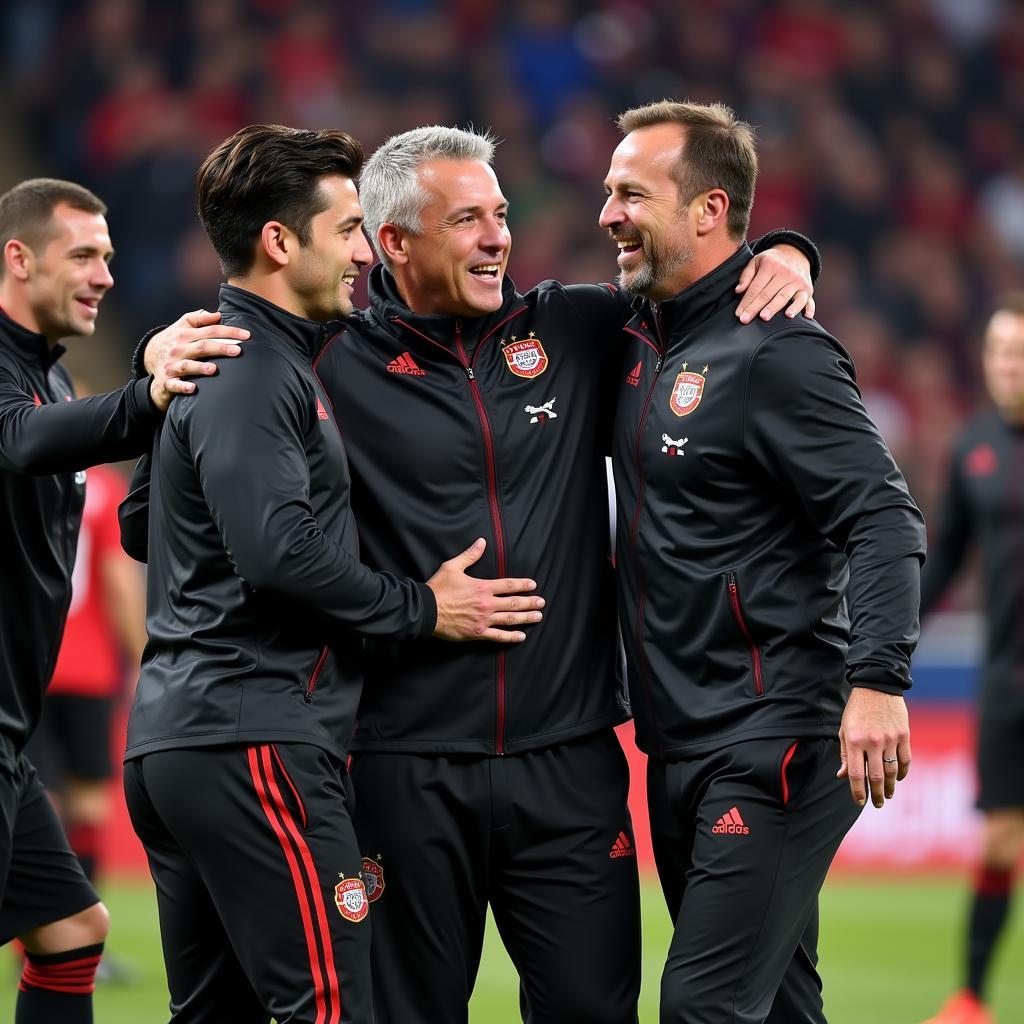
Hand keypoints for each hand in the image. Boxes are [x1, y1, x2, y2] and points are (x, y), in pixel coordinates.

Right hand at [147, 309, 249, 410]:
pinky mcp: (168, 381)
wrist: (150, 357)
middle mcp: (179, 348)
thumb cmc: (175, 340)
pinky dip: (183, 387)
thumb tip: (218, 314)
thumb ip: (200, 318)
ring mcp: (172, 365)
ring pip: (187, 366)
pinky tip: (193, 388)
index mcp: (185, 334)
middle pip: (202, 347)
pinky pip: (175, 385)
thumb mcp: (183, 325)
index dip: (229, 332)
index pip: (210, 331)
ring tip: (214, 369)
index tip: (246, 335)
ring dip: (200, 367)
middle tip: (238, 351)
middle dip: (220, 348)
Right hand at [428, 538, 544, 642]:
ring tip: (538, 617)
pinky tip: (521, 636)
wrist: (425, 611)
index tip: (533, 585)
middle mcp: (486, 604)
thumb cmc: (438, 588)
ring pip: (510, 620)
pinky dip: (511, 636)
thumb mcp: (452, 567)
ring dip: (526, 618)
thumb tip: (481, 542)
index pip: (509, 585)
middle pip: (514, 603)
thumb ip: (470, 555)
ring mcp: (483, 620)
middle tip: (542, 603)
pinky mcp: (477, 633)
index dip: (523, 585)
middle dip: (530, 602)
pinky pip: (498, 636)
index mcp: (482, 587)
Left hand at [735, 244, 814, 323]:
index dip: (746, 301)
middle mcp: (786, 273)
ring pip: (785, 297)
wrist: (795, 254)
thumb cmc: (772, 262)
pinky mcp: (808, 290)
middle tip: (745, 320)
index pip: (756, 287)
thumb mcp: (757, 261)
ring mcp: (798, 282)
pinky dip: (808, 309)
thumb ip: (746, 275)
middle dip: (755, 308)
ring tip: (766, 317)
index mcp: (771, 266)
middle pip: (768, 294)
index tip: (739, 314)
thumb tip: (738, 290)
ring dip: (775, 308)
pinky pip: (808, 301)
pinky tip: (805, 317)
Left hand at [837, 688, 910, 807]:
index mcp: (854, 741)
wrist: (876, 687)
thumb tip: (843, 776)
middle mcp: (872, 742)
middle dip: (876, 794)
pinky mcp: (904, 735)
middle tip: (876, 804)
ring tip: (887, 795)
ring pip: (892, 772)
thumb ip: (845, 755)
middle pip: (877, 777)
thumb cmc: (856, 711)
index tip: (859, 802)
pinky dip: (902, 773)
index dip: (858, 791)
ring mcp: (890, 739)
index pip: (856, 774)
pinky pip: (905, 760)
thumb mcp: (844, 730)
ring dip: (890, 787)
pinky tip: (898, 779)